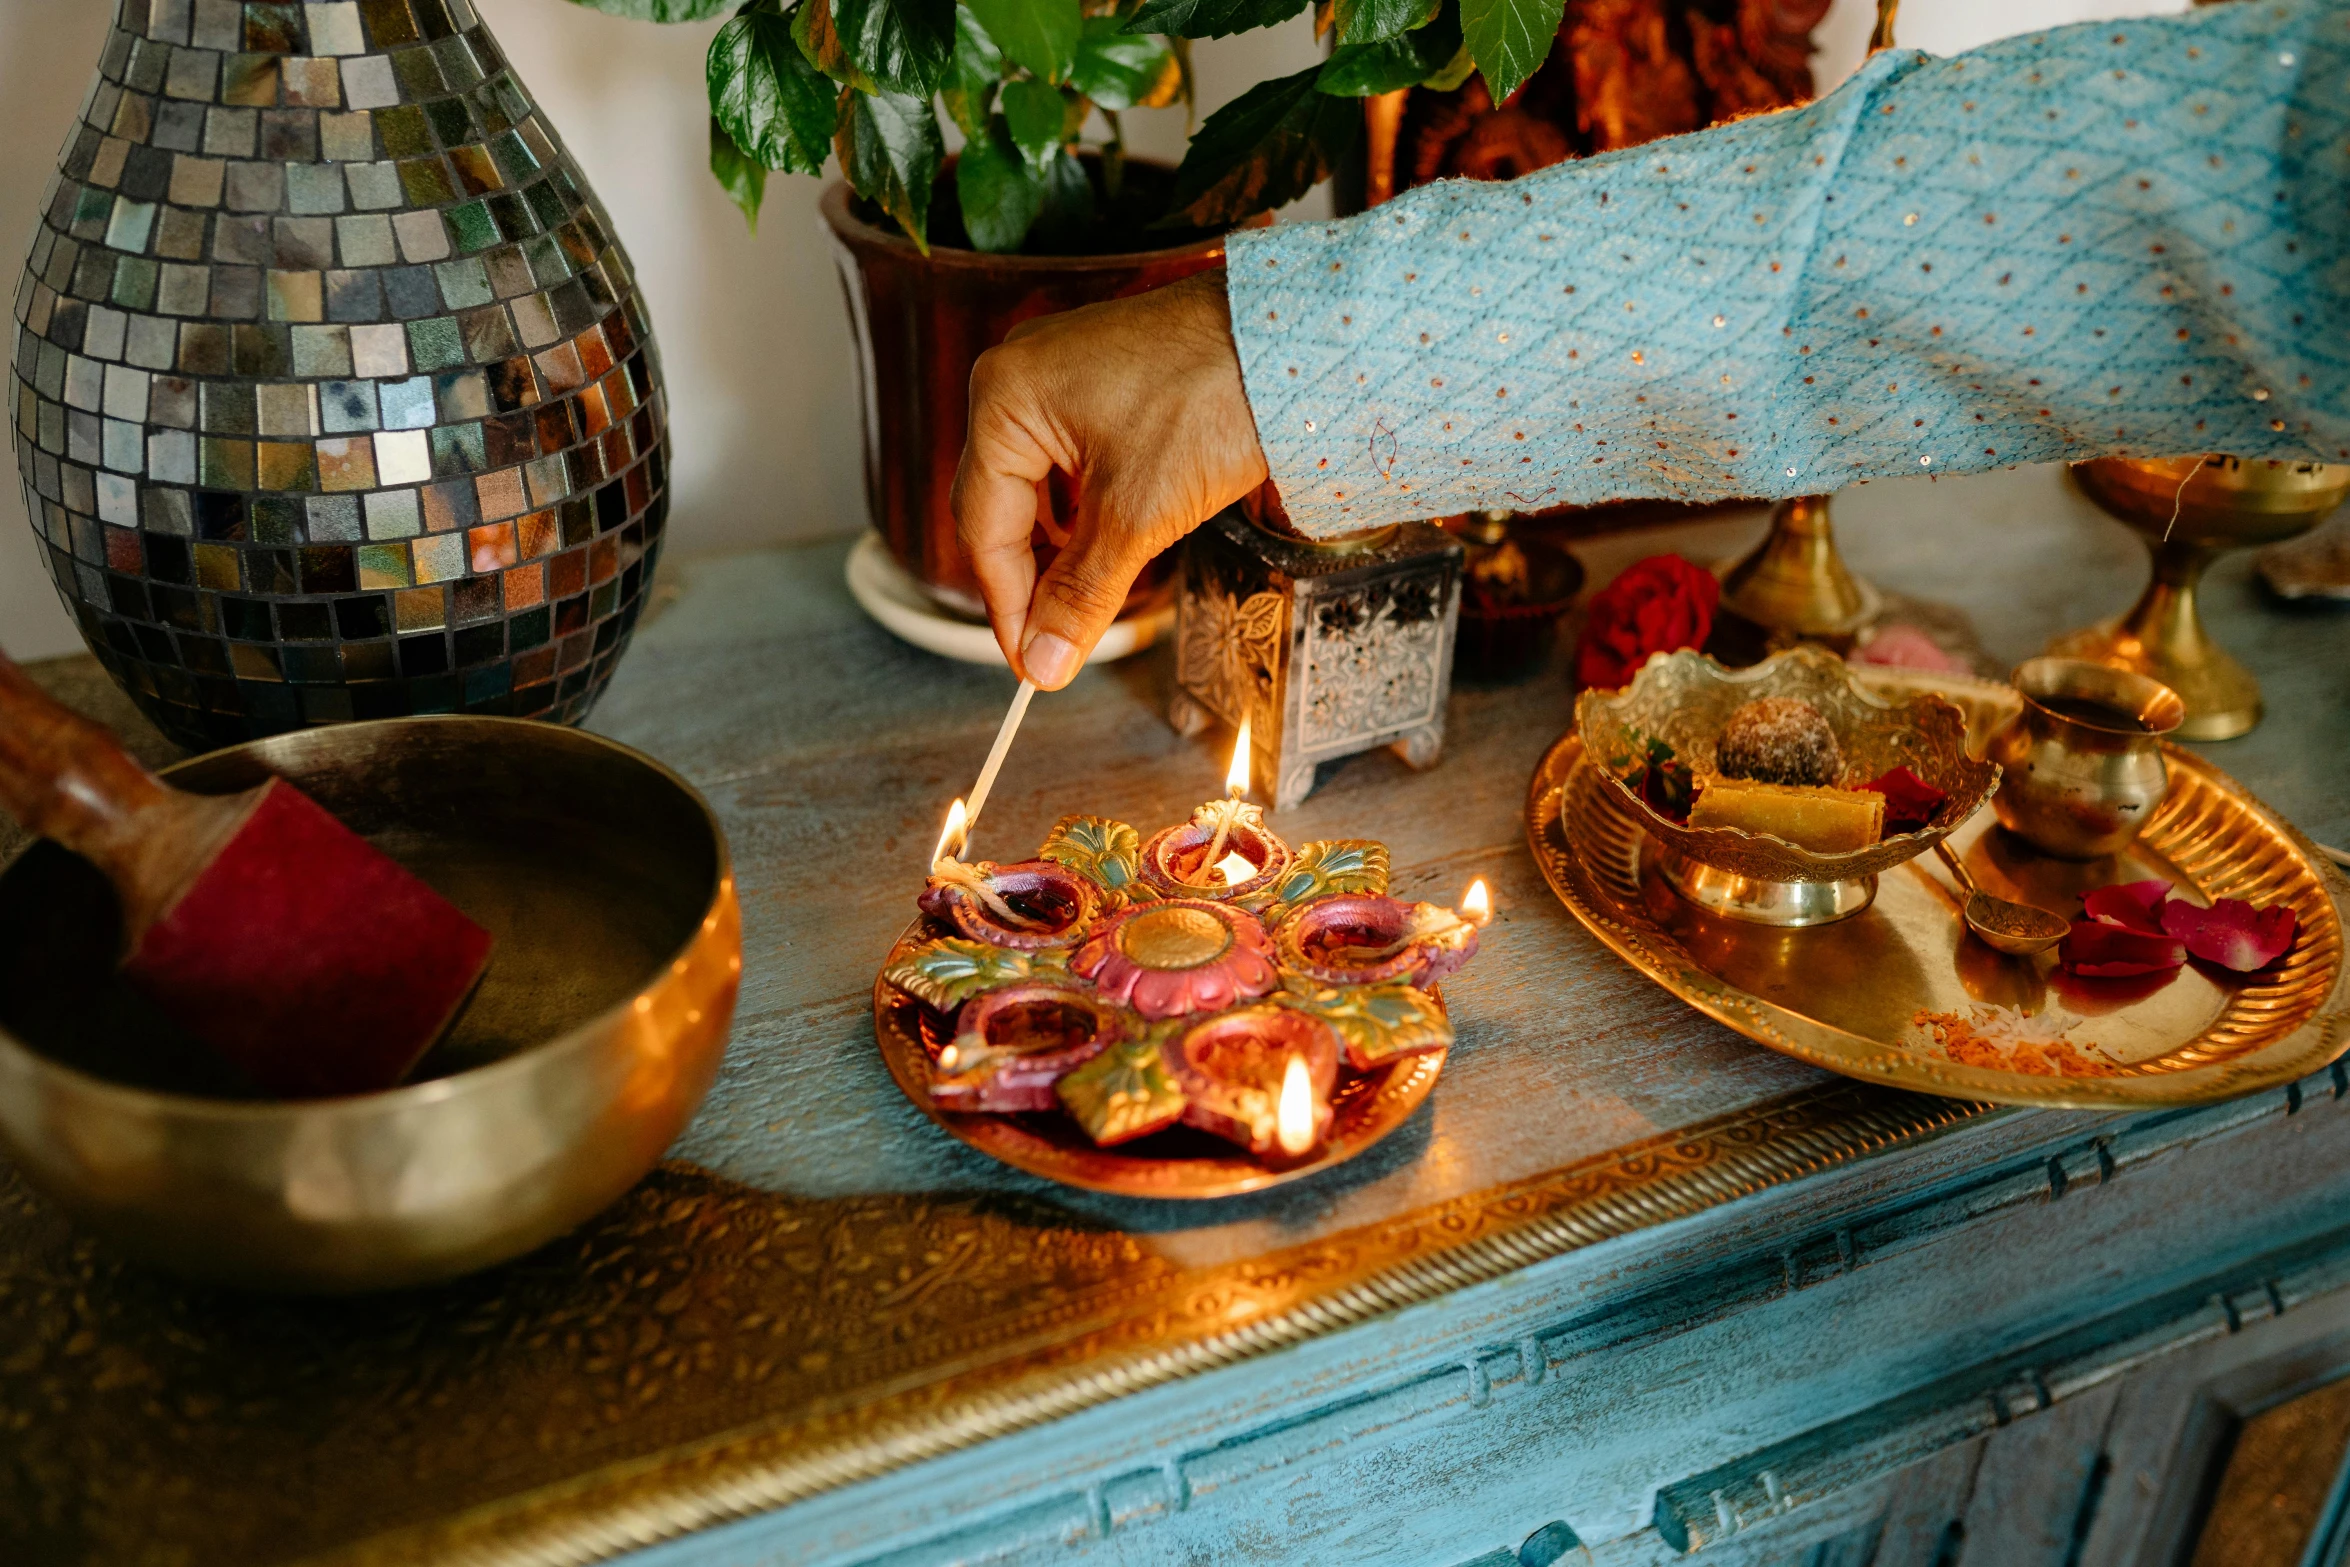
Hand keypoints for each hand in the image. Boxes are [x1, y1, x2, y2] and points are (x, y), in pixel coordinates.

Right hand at [951, 272, 1267, 688]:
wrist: (1293, 342)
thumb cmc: (1215, 396)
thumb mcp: (1140, 515)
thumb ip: (1082, 594)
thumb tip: (1045, 661)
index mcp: (1003, 399)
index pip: (982, 526)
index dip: (1007, 607)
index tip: (1034, 664)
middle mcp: (1016, 376)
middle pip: (1000, 504)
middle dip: (1030, 577)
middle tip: (1057, 642)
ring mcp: (1057, 370)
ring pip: (1033, 484)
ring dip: (1055, 546)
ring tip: (1085, 596)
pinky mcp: (1098, 377)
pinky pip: (1065, 456)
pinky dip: (1080, 506)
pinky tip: (1105, 538)